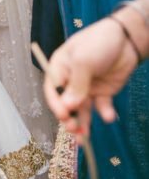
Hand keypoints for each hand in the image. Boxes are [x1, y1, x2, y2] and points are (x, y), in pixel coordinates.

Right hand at [44, 15, 138, 139]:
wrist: (126, 39)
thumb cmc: (98, 42)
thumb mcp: (83, 61)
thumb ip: (76, 85)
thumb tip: (67, 107)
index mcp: (60, 67)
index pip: (52, 89)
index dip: (56, 104)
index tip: (63, 115)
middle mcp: (71, 79)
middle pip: (65, 103)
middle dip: (68, 118)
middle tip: (73, 128)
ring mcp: (87, 87)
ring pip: (81, 110)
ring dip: (82, 123)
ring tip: (84, 138)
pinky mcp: (103, 92)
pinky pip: (101, 107)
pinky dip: (104, 113)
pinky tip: (109, 116)